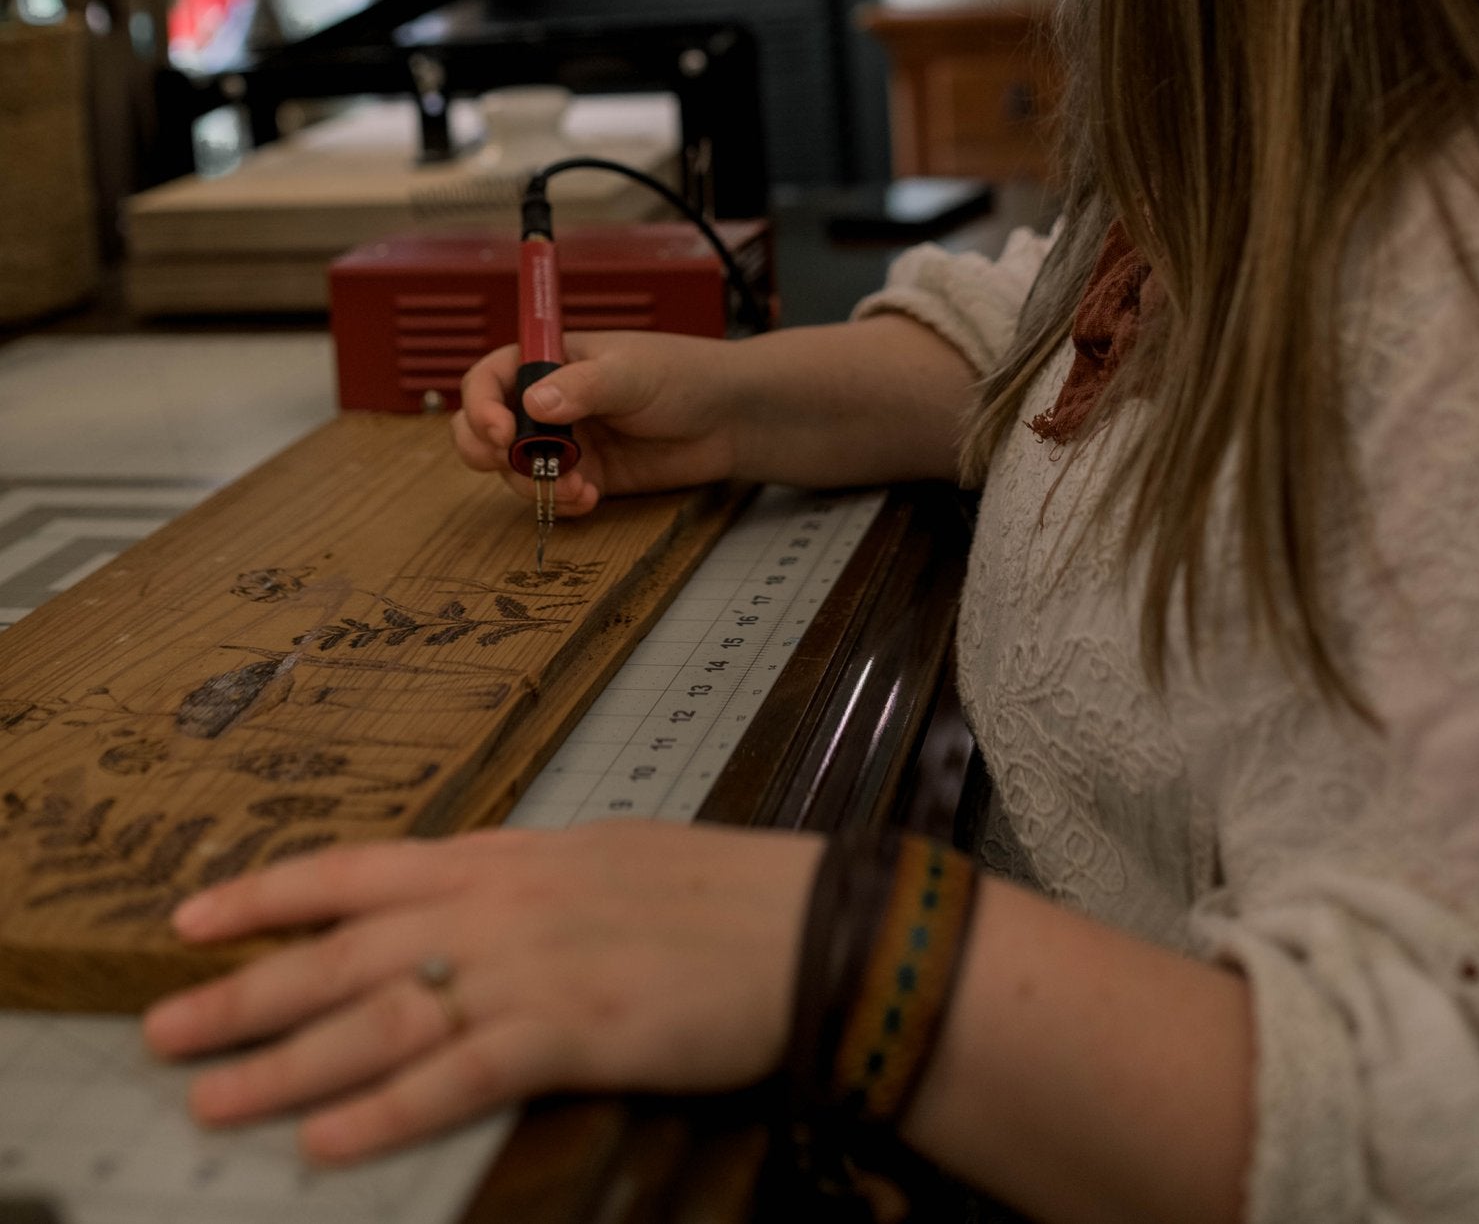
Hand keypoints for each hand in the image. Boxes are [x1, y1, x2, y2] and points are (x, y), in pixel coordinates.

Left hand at [142, 821, 821, 1164]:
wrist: (802, 923)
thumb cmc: (707, 893)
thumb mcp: (594, 861)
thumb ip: (515, 884)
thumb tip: (456, 903)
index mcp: (501, 855)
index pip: (356, 870)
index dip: (267, 894)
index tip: (190, 917)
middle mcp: (496, 903)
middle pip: (344, 952)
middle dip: (244, 993)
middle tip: (160, 1031)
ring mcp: (529, 967)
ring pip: (380, 1018)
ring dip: (287, 1064)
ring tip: (214, 1098)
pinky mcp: (570, 1032)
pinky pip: (457, 1076)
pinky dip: (386, 1110)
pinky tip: (329, 1141)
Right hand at [452, 331, 743, 519]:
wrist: (729, 418)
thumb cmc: (683, 374)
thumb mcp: (631, 373)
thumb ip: (582, 386)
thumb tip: (533, 403)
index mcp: (549, 358)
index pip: (488, 379)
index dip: (481, 406)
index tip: (502, 434)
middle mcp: (548, 399)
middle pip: (485, 428)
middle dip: (491, 453)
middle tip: (521, 464)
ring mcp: (565, 439)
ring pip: (515, 470)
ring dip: (533, 484)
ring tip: (576, 486)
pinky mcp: (586, 474)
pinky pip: (551, 494)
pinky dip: (560, 502)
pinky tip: (589, 498)